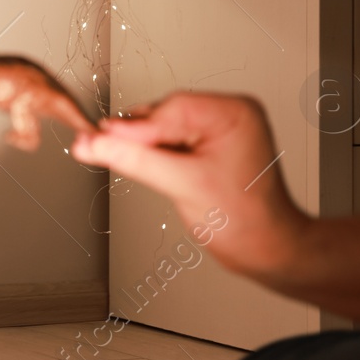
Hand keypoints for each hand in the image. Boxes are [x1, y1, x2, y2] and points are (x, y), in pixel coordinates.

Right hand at [70, 92, 308, 276]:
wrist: (265, 250)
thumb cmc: (246, 220)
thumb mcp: (184, 184)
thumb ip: (135, 160)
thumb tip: (94, 143)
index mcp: (234, 113)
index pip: (172, 108)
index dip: (135, 126)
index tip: (99, 137)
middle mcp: (227, 115)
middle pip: (162, 114)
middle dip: (136, 136)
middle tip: (94, 145)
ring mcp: (216, 130)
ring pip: (160, 128)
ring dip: (141, 146)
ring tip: (117, 158)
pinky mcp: (205, 145)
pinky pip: (166, 141)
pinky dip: (150, 154)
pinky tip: (141, 166)